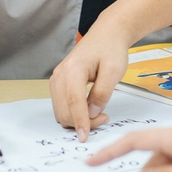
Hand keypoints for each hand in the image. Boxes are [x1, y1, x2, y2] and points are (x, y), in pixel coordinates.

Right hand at [48, 25, 127, 140]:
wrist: (106, 34)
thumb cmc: (111, 49)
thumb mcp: (114, 70)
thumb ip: (102, 93)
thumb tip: (92, 113)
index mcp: (73, 69)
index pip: (74, 101)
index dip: (80, 121)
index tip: (85, 137)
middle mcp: (60, 74)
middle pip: (63, 110)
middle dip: (81, 121)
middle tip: (104, 117)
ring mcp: (57, 79)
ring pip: (60, 111)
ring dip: (77, 119)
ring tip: (99, 112)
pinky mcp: (58, 83)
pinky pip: (61, 105)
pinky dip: (73, 113)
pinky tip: (89, 108)